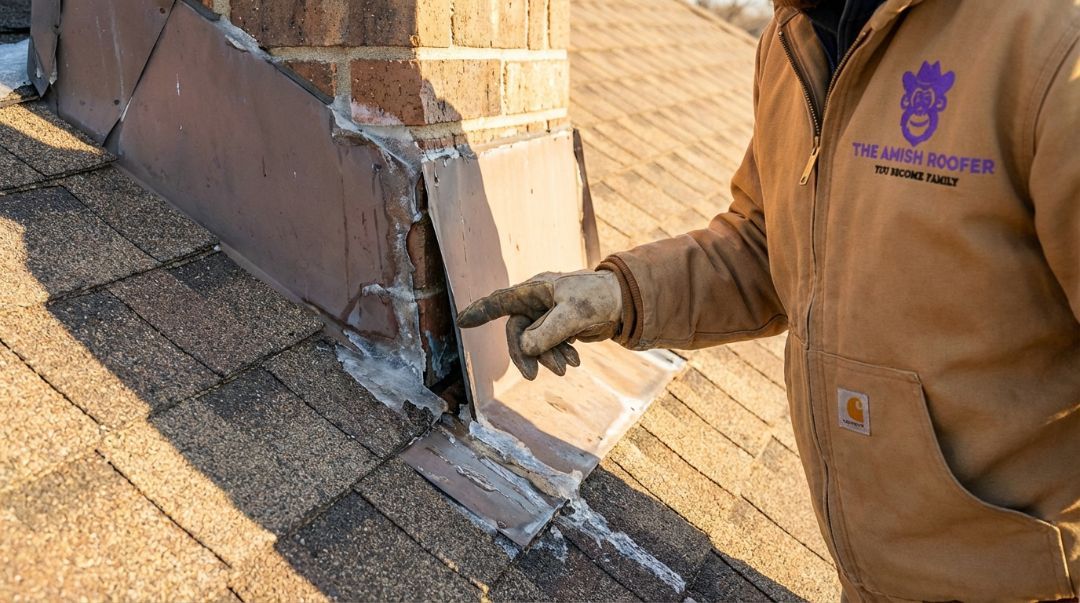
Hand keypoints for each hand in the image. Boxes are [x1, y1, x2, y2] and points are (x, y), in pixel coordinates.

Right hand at [456, 270, 622, 379]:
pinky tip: (575, 361)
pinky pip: (550, 345)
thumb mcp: (573, 315)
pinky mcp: (560, 326)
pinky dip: (559, 355)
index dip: (480, 312)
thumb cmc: (599, 298)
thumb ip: (546, 332)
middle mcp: (538, 300)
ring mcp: (548, 313)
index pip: (501, 301)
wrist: (627, 301)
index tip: (460, 322)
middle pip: (518, 331)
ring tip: (568, 368)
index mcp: (536, 290)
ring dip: (548, 357)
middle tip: (533, 377)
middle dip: (526, 354)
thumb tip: (524, 348)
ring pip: (535, 341)